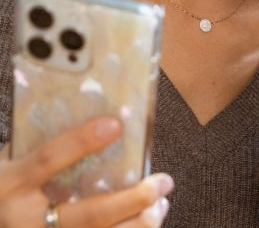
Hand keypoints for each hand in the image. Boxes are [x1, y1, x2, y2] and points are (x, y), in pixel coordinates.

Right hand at [0, 116, 172, 226]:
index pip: (48, 160)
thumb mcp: (9, 165)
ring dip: (140, 223)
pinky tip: (148, 219)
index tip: (115, 124)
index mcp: (10, 185)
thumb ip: (40, 149)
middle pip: (90, 214)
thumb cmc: (3, 189)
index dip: (81, 142)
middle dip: (133, 199)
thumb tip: (93, 120)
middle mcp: (25, 222)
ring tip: (161, 203)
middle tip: (163, 182)